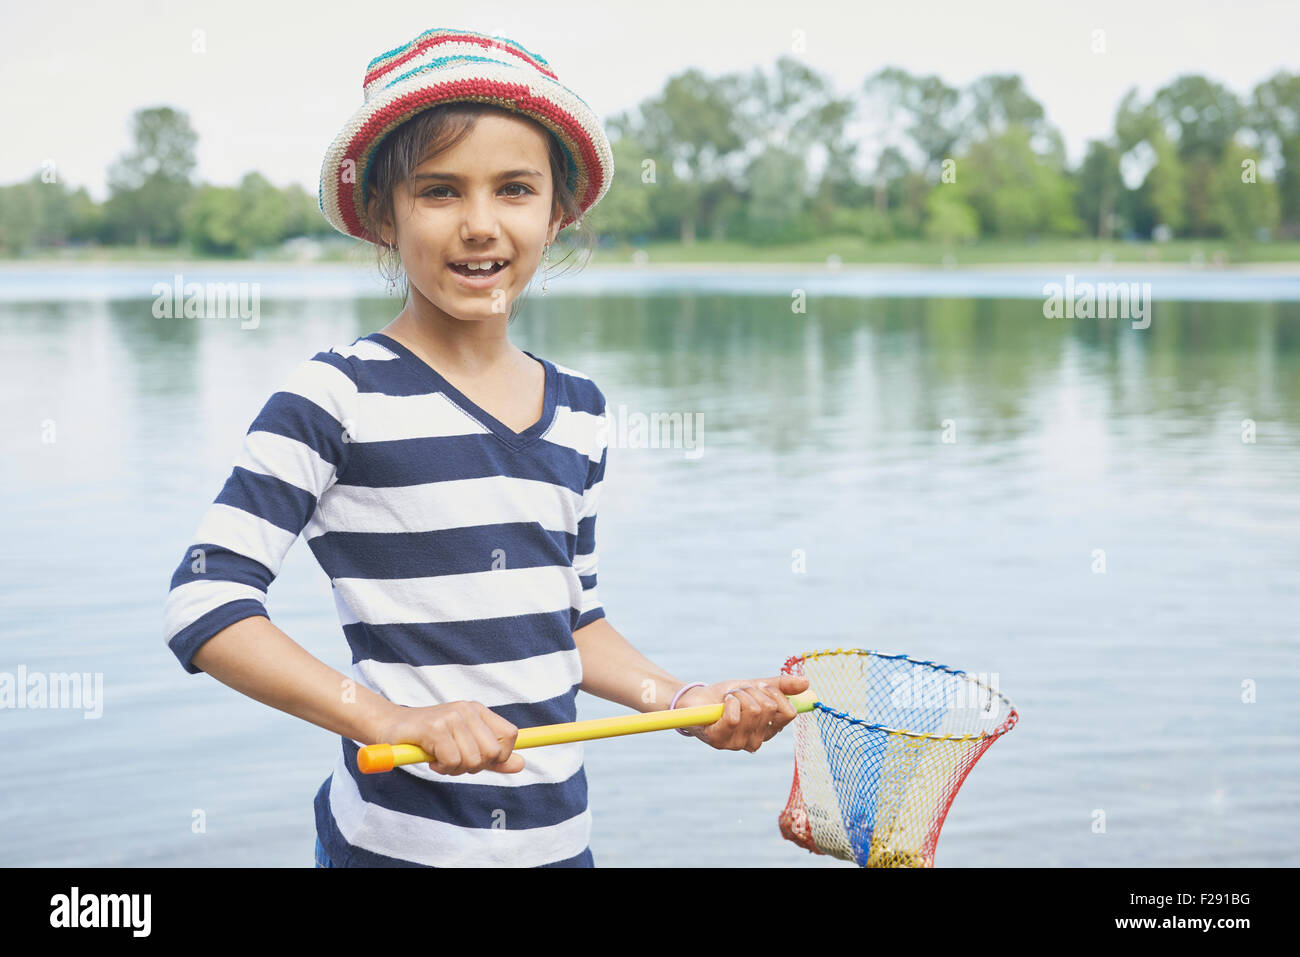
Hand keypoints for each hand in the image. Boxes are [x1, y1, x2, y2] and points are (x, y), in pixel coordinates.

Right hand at [374, 700, 523, 774]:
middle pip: (493, 752)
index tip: (481, 761)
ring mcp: (451, 717)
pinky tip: (431, 759)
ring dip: (455, 769)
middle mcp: (467, 710)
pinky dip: (442, 768)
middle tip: (456, 762)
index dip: (501, 755)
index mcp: (478, 710)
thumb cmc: (429, 739)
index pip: (510, 735)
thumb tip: (522, 765)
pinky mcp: (434, 728)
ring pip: (473, 760)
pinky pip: (452, 761)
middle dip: (476, 766)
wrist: (390, 728)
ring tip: (441, 759)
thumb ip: (493, 757)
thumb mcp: (465, 745)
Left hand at [675, 673, 809, 751]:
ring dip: (738, 695)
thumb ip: (780, 686)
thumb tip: (807, 683)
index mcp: (768, 729)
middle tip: (738, 693)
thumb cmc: (725, 696)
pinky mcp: (720, 741)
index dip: (776, 694)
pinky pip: (734, 717)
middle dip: (752, 691)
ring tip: (728, 699)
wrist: (695, 699)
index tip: (762, 687)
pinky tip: (721, 705)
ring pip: (752, 710)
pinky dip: (728, 703)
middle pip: (768, 708)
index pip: (788, 713)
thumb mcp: (754, 686)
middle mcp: (756, 740)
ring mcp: (738, 743)